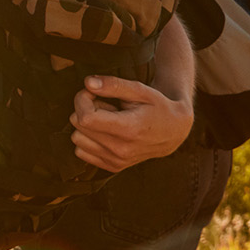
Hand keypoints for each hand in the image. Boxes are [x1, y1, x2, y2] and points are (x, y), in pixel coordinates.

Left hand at [70, 74, 193, 172]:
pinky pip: (81, 152)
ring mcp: (117, 161)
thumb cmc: (157, 107)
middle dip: (85, 109)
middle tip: (104, 104)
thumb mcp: (139, 90)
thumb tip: (88, 83)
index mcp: (128, 129)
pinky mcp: (113, 167)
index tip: (93, 92)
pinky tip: (104, 131)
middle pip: (78, 126)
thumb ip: (113, 85)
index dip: (82, 99)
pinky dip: (88, 140)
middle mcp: (121, 150)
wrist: (173, 132)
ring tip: (106, 119)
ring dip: (86, 126)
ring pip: (77, 139)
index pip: (85, 117)